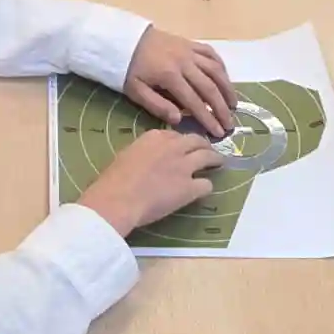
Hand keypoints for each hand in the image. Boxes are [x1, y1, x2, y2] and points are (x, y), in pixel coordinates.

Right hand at [79, 128, 227, 236]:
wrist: (118, 198)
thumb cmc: (113, 179)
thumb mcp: (127, 154)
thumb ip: (143, 152)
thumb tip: (147, 159)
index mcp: (155, 137)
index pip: (175, 134)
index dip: (181, 141)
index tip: (182, 147)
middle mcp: (173, 147)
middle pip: (196, 140)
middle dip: (204, 144)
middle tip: (207, 150)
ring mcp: (184, 166)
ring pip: (208, 156)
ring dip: (215, 159)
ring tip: (219, 163)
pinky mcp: (190, 187)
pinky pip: (206, 184)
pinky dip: (207, 187)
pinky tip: (204, 190)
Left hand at [123, 27, 236, 139]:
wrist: (123, 39)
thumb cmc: (128, 68)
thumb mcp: (135, 90)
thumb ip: (157, 106)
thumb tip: (179, 120)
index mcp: (169, 76)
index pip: (194, 101)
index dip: (208, 118)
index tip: (218, 133)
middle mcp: (184, 62)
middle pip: (209, 87)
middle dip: (222, 108)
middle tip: (230, 124)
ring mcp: (189, 51)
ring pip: (215, 70)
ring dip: (227, 88)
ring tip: (234, 104)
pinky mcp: (190, 43)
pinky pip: (211, 54)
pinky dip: (221, 67)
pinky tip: (225, 79)